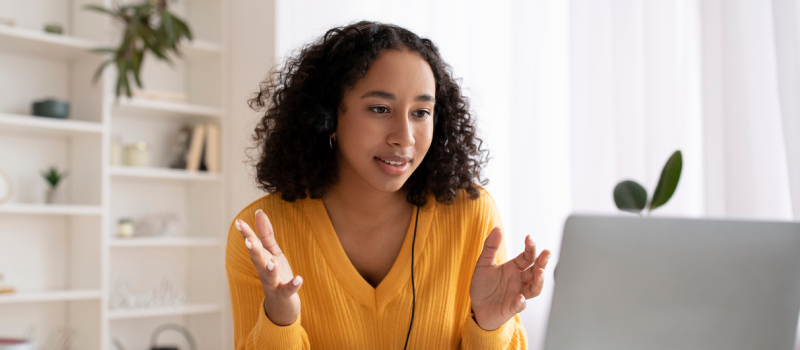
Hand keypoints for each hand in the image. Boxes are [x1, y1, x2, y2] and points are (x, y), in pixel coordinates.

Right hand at [236, 209, 302, 325]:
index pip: (253, 245)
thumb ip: (265, 234)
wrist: (281, 307)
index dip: (246, 234)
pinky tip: (299, 279)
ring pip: (269, 277)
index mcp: (261, 259)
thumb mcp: (272, 252)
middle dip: (253, 251)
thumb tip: (259, 212)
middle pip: (257, 260)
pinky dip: (293, 285)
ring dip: (270, 269)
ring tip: (272, 262)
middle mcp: (264, 271)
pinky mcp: (284, 295)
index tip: (239, 222)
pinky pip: (288, 290)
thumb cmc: (276, 275)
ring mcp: (273, 284)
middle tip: (249, 240)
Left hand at [469, 227, 549, 330]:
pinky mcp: (511, 307)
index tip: (529, 238)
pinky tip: (520, 297)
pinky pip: (519, 305)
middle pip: (536, 271)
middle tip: (546, 253)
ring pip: (534, 288)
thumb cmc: (483, 286)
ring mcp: (517, 294)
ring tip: (540, 272)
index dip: (530, 247)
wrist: (476, 307)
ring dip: (538, 281)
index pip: (527, 257)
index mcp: (514, 268)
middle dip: (542, 262)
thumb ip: (490, 247)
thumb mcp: (483, 263)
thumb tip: (497, 228)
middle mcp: (519, 281)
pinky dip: (521, 302)